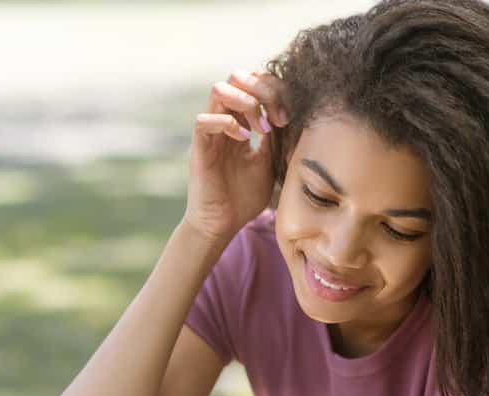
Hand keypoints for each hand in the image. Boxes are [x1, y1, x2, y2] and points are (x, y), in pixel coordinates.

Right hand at [183, 67, 290, 245]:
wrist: (223, 224)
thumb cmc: (244, 198)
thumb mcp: (268, 162)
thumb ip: (273, 138)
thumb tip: (287, 113)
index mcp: (240, 122)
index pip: (252, 85)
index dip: (273, 91)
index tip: (289, 116)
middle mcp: (223, 121)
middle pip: (236, 78)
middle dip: (261, 91)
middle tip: (278, 119)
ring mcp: (210, 133)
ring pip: (218, 89)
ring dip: (245, 103)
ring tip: (260, 128)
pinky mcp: (199, 148)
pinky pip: (203, 120)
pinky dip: (227, 123)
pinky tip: (245, 140)